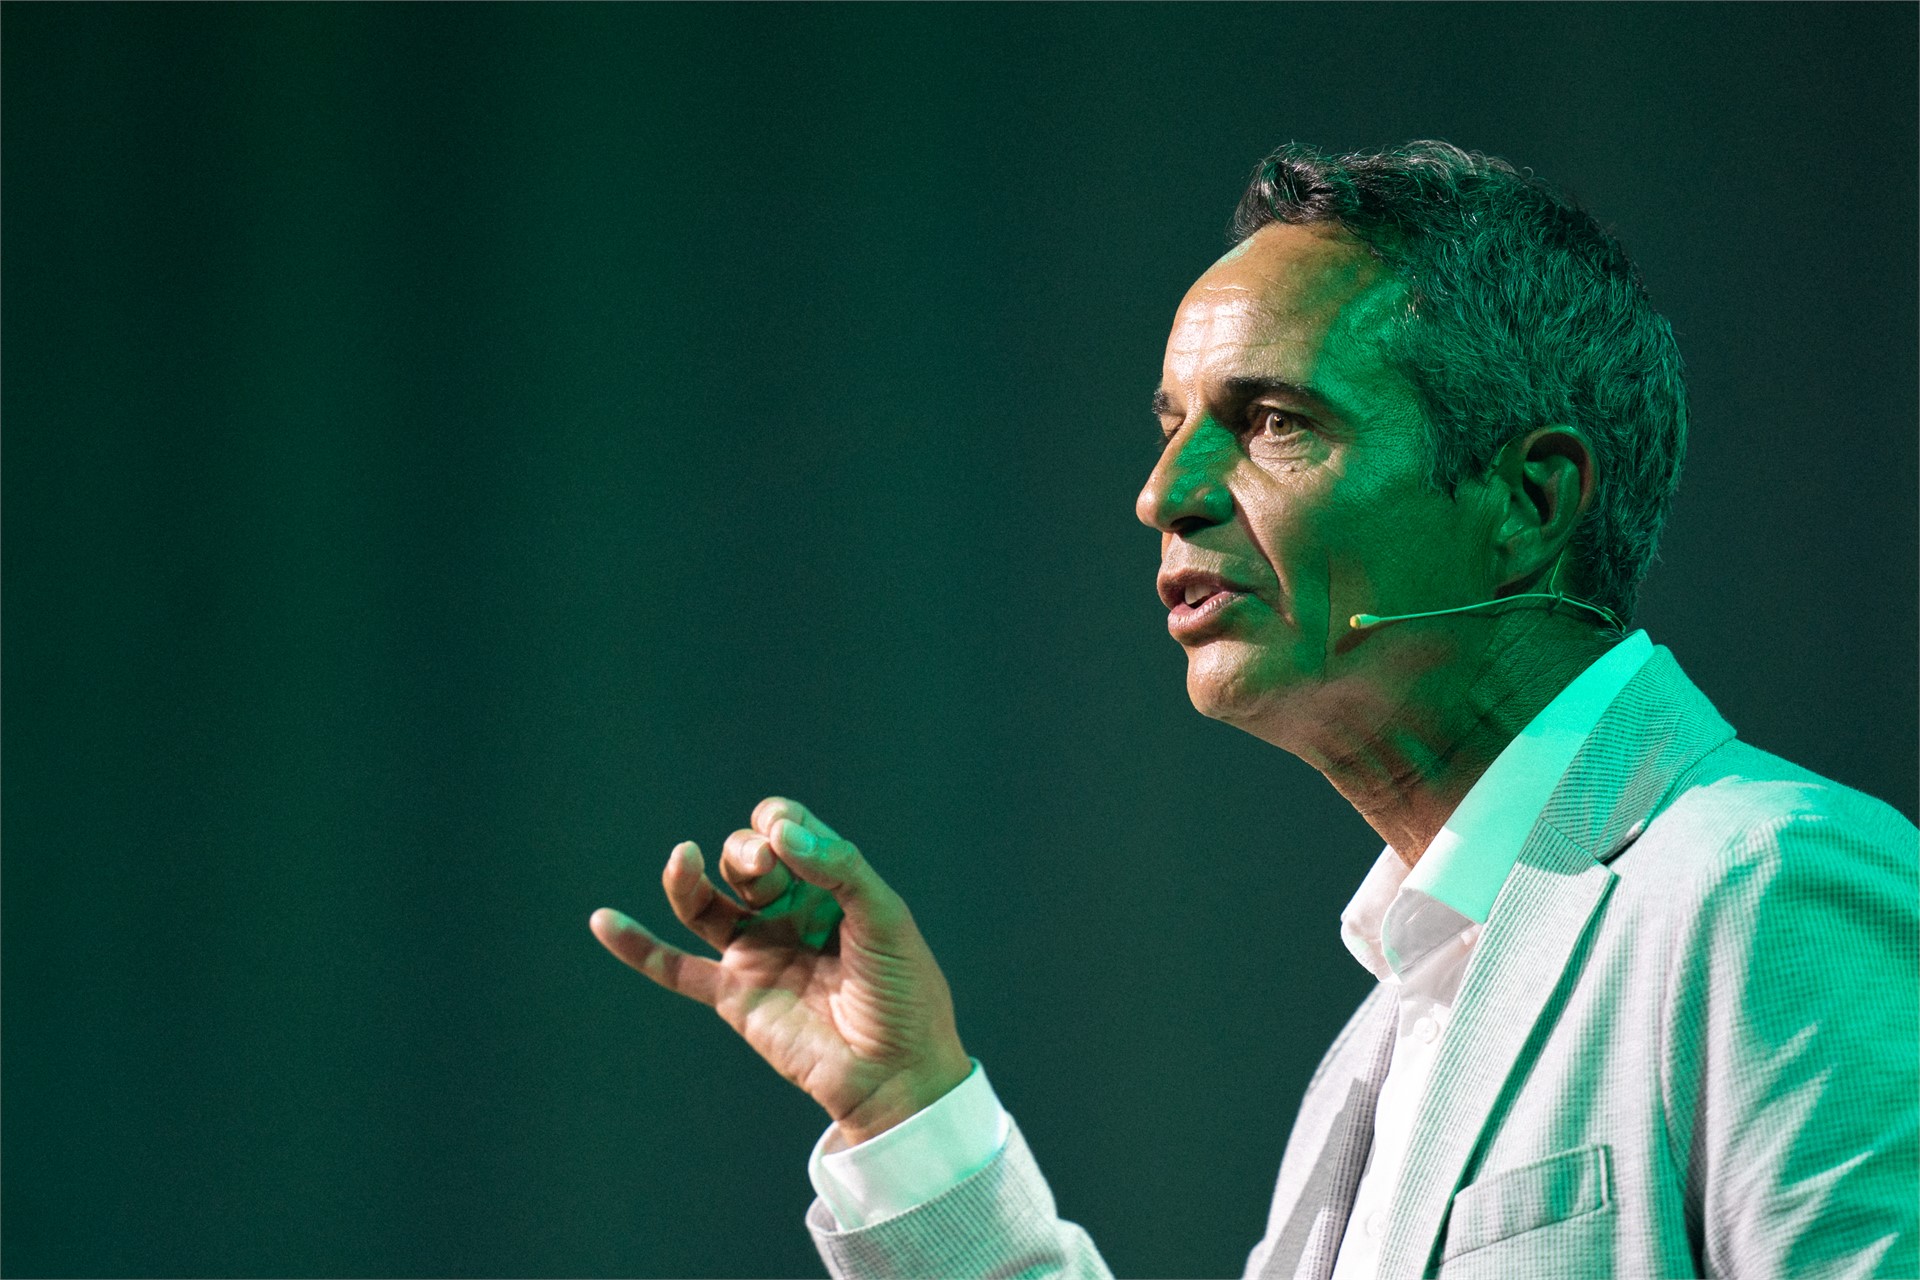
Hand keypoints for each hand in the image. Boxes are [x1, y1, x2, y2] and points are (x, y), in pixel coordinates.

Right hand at [590, 797, 971, 1143]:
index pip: (788, 831)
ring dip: (687, 876)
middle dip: (746, 850)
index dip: (780, 821)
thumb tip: (778, 831)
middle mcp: (790, 914)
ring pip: (705, 903)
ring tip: (681, 858)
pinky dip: (637, 947)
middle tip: (764, 866)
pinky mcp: (736, 995)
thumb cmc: (904, 994)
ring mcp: (759, 953)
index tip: (788, 836)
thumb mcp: (885, 916)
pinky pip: (676, 969)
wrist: (896, 1075)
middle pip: (745, 859)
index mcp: (831, 887)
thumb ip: (838, 866)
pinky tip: (603, 921)